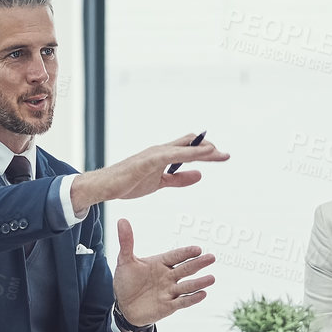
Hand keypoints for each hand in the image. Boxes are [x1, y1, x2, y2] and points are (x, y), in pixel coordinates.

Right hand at [70, 132, 229, 211]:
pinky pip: (172, 155)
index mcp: (163, 155)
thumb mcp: (160, 183)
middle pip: (190, 144)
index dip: (205, 151)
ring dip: (202, 150)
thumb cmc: (129, 182)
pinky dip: (188, 153)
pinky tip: (200, 155)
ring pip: (184, 148)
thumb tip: (199, 175)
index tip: (220, 156)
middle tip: (226, 155)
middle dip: (209, 149)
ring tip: (218, 153)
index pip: (189, 148)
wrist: (106, 186)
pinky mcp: (149, 160)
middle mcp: (161, 150)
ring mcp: (155, 153)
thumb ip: (179, 179)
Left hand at [111, 218, 216, 326]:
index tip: (197, 249)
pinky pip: (182, 302)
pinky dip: (192, 299)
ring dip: (199, 283)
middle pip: (186, 269)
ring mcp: (169, 291)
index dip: (186, 253)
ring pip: (187, 286)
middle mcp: (168, 276)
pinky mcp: (168, 306)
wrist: (124, 306)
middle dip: (199, 263)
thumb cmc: (127, 281)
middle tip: (212, 257)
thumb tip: (122, 220)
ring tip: (212, 278)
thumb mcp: (125, 261)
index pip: (175, 256)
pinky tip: (203, 294)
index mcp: (160, 263)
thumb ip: (126, 242)